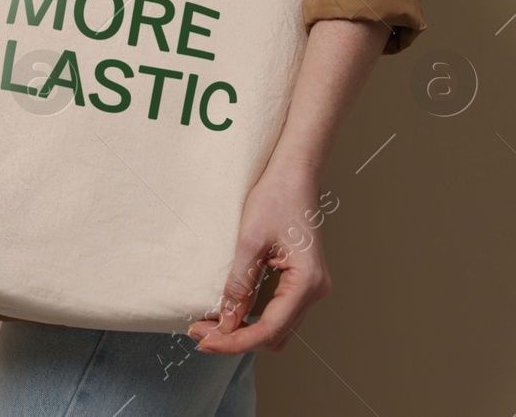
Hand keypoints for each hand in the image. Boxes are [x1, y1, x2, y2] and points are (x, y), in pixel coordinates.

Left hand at [186, 162, 331, 353]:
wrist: (293, 175)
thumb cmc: (276, 198)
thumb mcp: (249, 240)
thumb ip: (239, 283)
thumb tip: (226, 321)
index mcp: (307, 281)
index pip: (269, 328)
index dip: (235, 340)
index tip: (204, 340)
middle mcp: (315, 290)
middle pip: (275, 335)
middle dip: (237, 339)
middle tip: (200, 334)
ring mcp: (311, 288)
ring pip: (278, 328)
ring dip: (245, 332)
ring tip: (210, 327)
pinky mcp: (302, 282)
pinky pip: (279, 313)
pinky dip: (254, 319)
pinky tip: (229, 314)